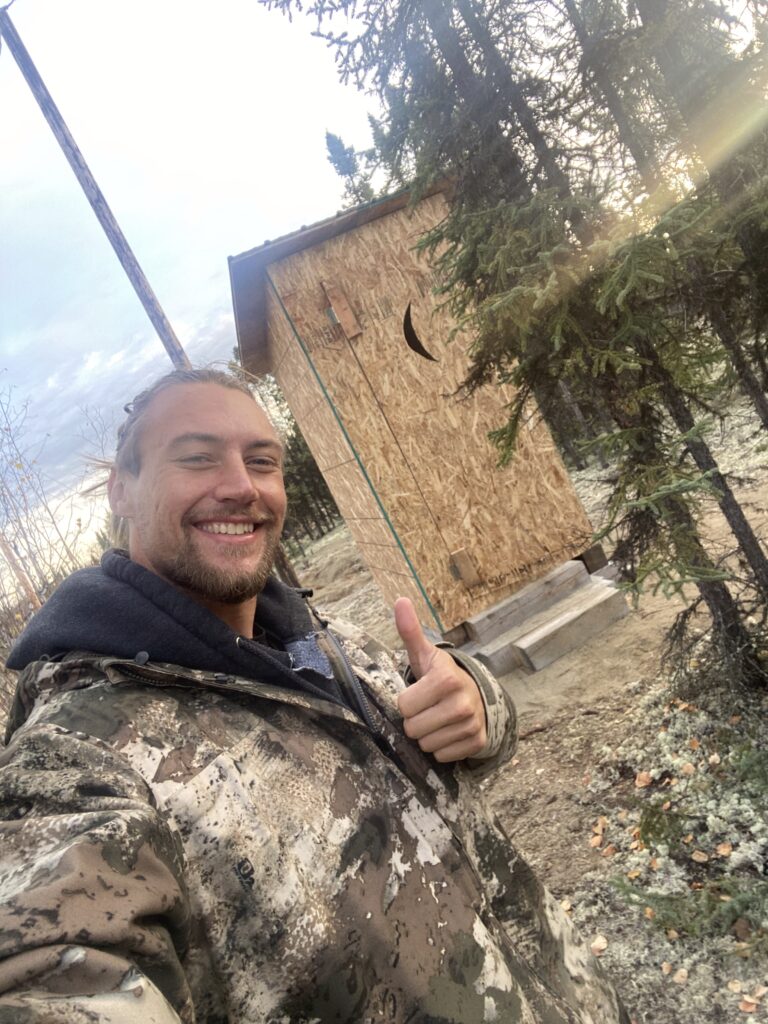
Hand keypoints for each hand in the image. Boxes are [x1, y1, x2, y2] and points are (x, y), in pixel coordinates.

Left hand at [395, 597, 486, 761]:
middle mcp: (462, 702)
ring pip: (426, 745)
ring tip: (438, 719)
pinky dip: (442, 747)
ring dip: (428, 735)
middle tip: (428, 708)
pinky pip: (441, 756)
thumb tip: (400, 600)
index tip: (420, 693)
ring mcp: (472, 724)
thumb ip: (410, 631)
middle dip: (416, 720)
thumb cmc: (443, 676)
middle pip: (413, 728)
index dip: (407, 701)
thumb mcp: (426, 655)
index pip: (404, 705)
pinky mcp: (477, 743)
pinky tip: (449, 731)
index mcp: (446, 678)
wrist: (478, 696)